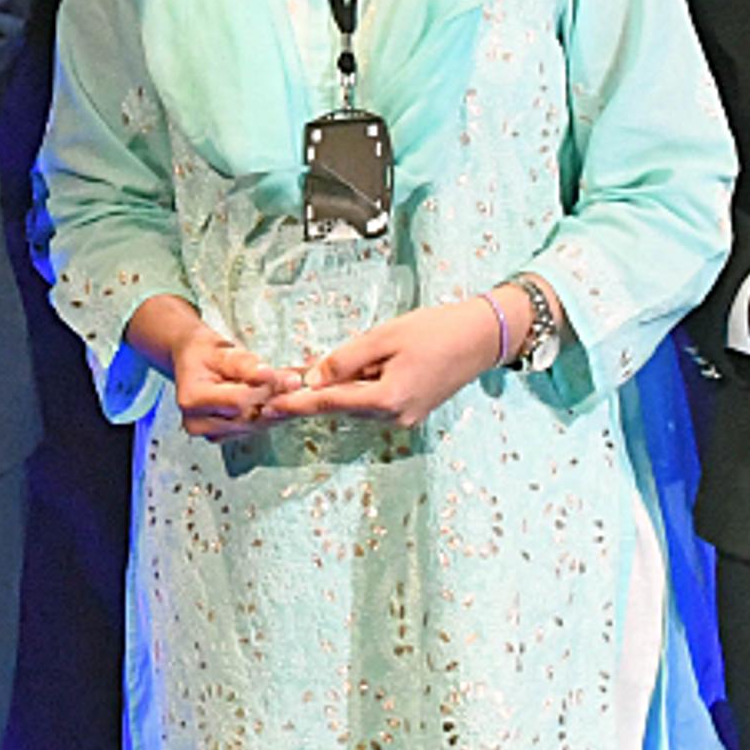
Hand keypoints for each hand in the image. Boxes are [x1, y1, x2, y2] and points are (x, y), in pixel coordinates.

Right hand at [167, 319, 296, 442]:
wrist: (192, 363)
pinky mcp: (224, 438)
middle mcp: (197, 423)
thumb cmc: (206, 354)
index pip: (239, 401)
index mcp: (192, 399)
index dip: (264, 388)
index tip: (280, 374)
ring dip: (276, 408)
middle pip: (249, 417)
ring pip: (256, 426)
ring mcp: (210, 434)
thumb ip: (248, 365)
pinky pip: (254, 430)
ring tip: (287, 387)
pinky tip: (277, 399)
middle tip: (293, 381)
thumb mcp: (225, 352)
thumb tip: (272, 376)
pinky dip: (270, 415)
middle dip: (274, 398)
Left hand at [271, 294, 509, 431]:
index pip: (329, 402)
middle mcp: (394, 417)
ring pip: (354, 406)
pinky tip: (335, 379)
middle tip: (272, 393)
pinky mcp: (410, 412)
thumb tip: (313, 378)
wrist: (482, 338)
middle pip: (339, 408)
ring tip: (296, 382)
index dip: (295, 402)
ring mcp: (404, 418)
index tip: (268, 405)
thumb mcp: (385, 337)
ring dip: (329, 395)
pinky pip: (371, 403)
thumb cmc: (437, 330)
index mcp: (387, 399)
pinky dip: (352, 392)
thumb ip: (346, 359)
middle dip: (307, 399)